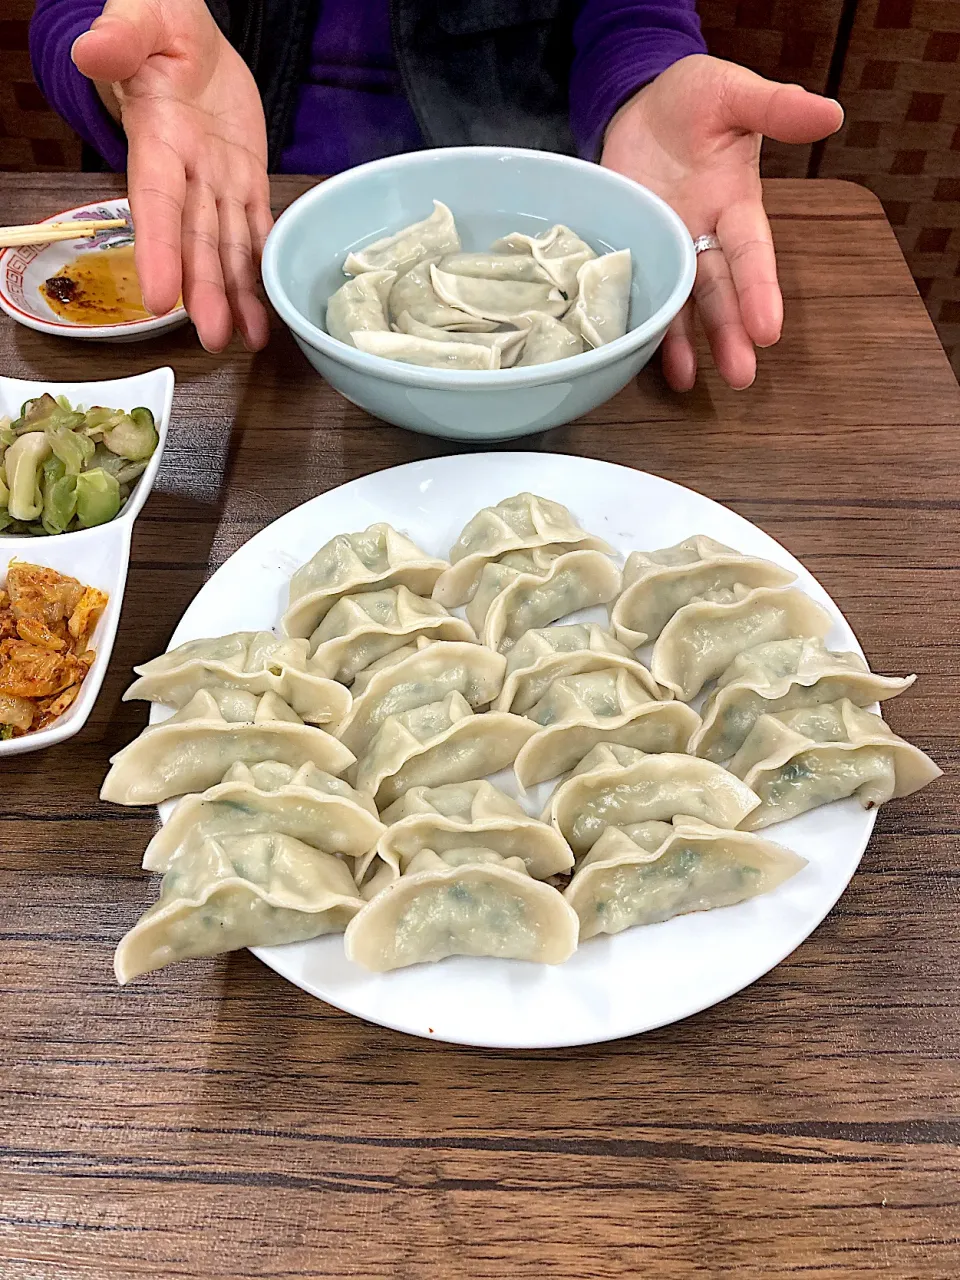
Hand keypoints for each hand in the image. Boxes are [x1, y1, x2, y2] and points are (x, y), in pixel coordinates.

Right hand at [71, 0, 271, 351]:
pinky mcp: (246, 182)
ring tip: (247, 341)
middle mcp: (186, 173)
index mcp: (158, 139)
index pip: (156, 202)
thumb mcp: (142, 18)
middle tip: (215, 338)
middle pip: (195, 240)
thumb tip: (93, 50)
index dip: (159, 250)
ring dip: (236, 295)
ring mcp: (217, 183)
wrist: (189, 39)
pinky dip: (262, 270)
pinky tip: (270, 311)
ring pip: (227, 247)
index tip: (159, 297)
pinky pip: (256, 231)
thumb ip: (121, 35)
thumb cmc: (159, 25)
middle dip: (204, 291)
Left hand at [602, 55, 843, 391]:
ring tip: (691, 381)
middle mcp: (705, 236)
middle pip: (721, 292)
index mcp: (735, 204)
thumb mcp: (732, 92)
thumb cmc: (692, 99)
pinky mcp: (636, 251)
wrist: (639, 105)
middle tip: (742, 375)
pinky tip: (645, 360)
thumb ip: (774, 107)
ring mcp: (669, 248)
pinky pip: (642, 294)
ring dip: (689, 344)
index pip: (751, 252)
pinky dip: (646, 326)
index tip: (768, 329)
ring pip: (684, 304)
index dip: (759, 289)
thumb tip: (829, 113)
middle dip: (731, 333)